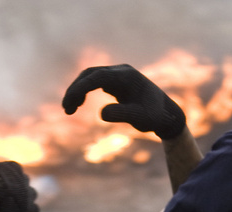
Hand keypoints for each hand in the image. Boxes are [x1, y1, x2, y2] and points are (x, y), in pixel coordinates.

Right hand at [62, 64, 186, 140]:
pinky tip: (80, 104)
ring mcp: (118, 75)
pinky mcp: (116, 82)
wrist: (165, 114)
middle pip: (90, 74)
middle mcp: (121, 71)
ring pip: (91, 77)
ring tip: (69, 110)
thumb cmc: (154, 117)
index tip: (70, 102)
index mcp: (127, 76)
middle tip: (66, 109)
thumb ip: (123, 114)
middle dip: (76, 90)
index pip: (97, 77)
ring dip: (78, 91)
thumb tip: (101, 113)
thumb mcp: (141, 119)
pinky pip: (95, 82)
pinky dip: (84, 91)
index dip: (81, 88)